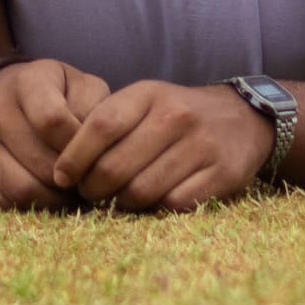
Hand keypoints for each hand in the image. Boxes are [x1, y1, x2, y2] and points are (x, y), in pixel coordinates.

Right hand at [0, 58, 109, 211]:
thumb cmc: (52, 93)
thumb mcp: (78, 84)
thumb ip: (95, 106)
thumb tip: (96, 147)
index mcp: (26, 83)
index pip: (52, 121)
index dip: (79, 147)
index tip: (94, 155)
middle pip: (41, 163)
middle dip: (72, 180)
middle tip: (87, 183)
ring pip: (22, 189)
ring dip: (53, 200)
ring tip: (69, 193)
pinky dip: (26, 210)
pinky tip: (44, 198)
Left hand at [50, 80, 274, 212]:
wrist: (243, 117)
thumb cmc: (177, 114)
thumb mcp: (145, 101)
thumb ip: (108, 123)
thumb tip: (65, 167)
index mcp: (150, 94)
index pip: (100, 126)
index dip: (74, 156)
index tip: (61, 176)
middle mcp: (175, 116)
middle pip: (116, 166)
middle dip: (94, 188)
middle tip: (90, 194)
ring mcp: (201, 145)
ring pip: (142, 191)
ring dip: (122, 203)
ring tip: (119, 200)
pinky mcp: (223, 175)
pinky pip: (174, 205)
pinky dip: (156, 210)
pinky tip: (152, 203)